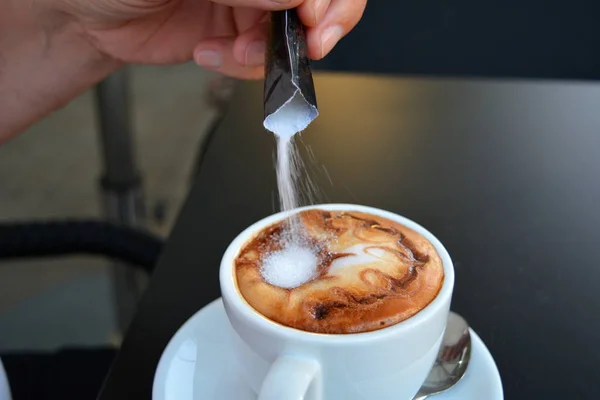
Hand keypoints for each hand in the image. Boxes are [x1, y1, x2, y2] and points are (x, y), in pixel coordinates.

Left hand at [58, 0, 367, 78]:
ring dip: (271, 52)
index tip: (311, 16)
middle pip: (318, 0)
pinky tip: (212, 52)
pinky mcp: (236, 35)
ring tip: (233, 49)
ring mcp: (250, 3)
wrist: (85, 16)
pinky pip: (263, 60)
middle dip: (317, 26)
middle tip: (307, 44)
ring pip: (294, 34)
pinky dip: (244, 66)